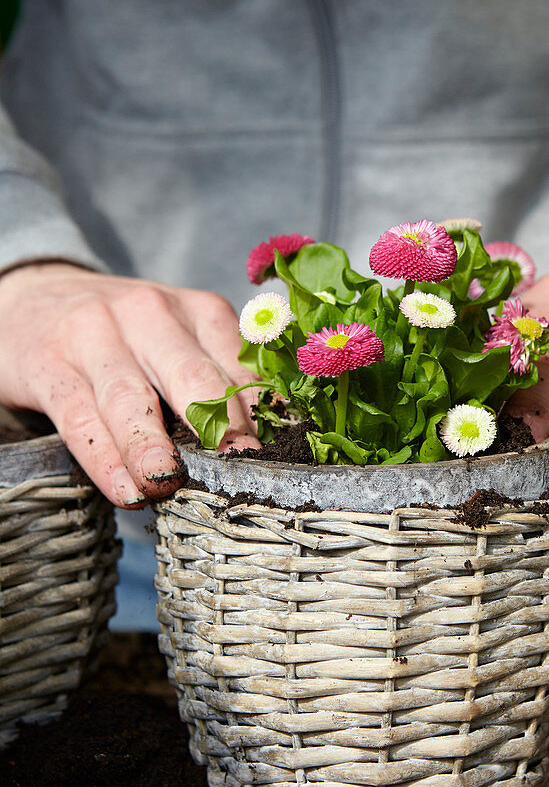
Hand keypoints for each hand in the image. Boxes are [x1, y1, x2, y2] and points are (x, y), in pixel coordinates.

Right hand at [0, 263, 258, 506]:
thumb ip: (222, 378)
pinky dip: (103, 458)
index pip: (239, 369)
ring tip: (164, 482)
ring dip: (150, 446)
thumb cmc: (127, 336)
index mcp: (198, 311)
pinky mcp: (50, 365)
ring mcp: (95, 336)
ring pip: (131, 399)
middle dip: (217, 426)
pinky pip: (80, 417)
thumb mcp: (181, 339)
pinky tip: (123, 490)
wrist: (34, 297)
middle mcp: (150, 314)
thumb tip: (274, 439)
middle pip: (191, 378)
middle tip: (236, 468)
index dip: (260, 417)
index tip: (276, 459)